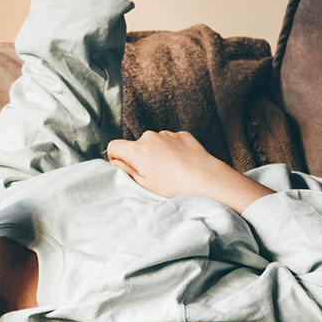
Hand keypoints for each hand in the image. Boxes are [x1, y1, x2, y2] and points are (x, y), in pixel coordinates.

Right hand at [107, 131, 270, 210]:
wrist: (207, 179)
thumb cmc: (175, 187)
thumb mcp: (144, 186)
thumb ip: (125, 172)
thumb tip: (115, 163)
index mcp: (136, 150)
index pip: (114, 146)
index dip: (117, 159)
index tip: (127, 170)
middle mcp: (150, 137)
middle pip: (136, 145)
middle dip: (141, 158)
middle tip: (153, 176)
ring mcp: (167, 134)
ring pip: (154, 143)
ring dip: (158, 154)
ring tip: (170, 172)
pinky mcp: (182, 135)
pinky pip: (171, 141)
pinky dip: (173, 151)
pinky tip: (182, 165)